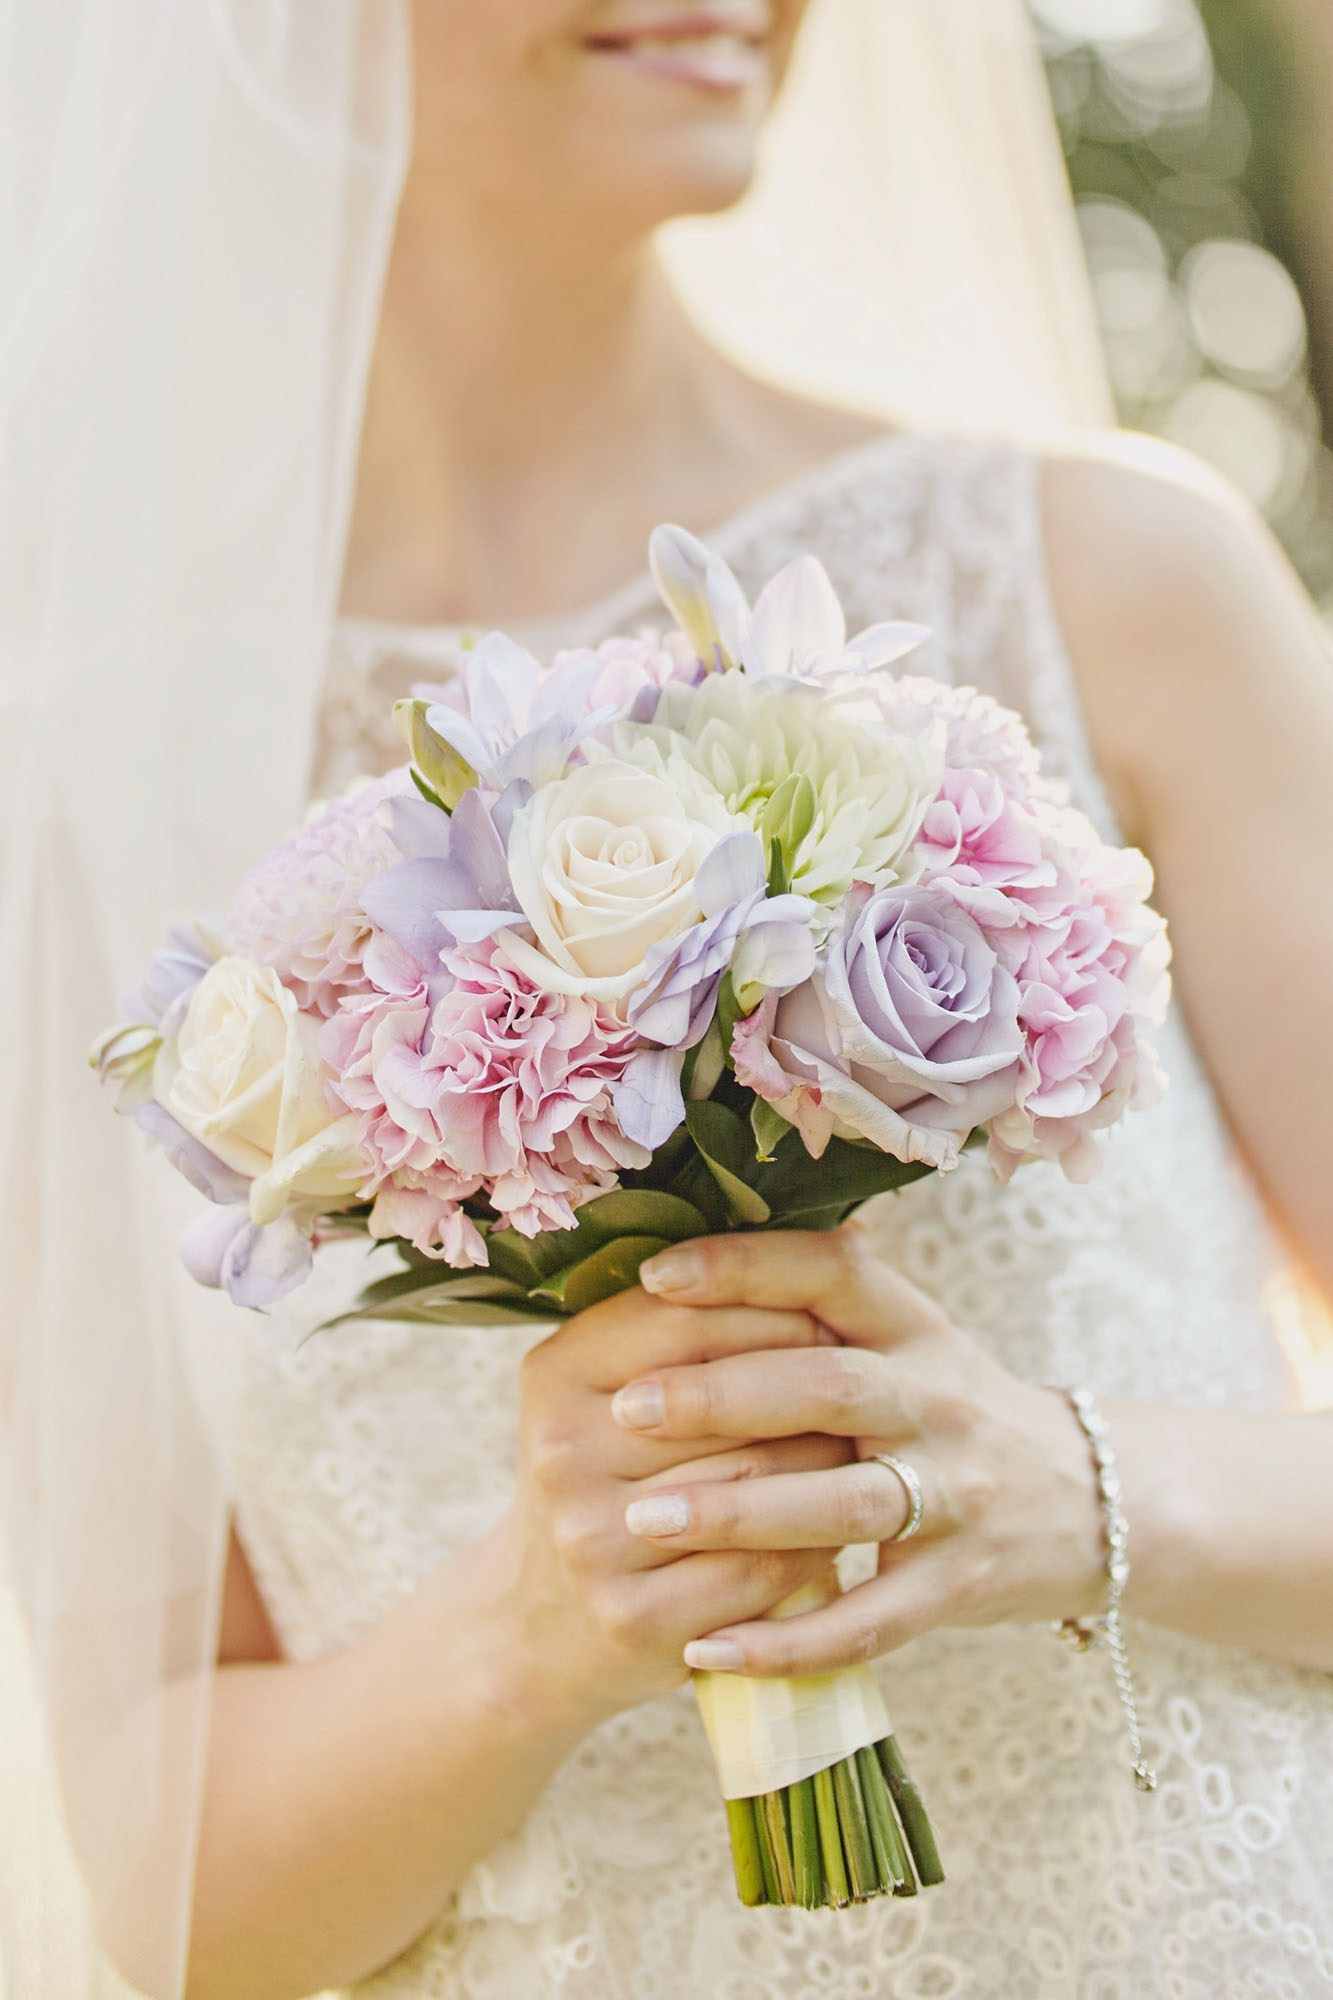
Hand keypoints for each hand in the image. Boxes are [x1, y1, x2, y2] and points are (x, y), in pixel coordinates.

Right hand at [482, 1286, 851, 1733]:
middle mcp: (562, 1451)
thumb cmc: (610, 1476)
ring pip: (756, 1480)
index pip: (688, 1316)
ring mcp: (593, 1539)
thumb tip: (852, 1236)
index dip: (775, 1311)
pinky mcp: (633, 1617)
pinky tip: (839, 1527)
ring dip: (827, 1465)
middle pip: (730, 1398)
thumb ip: (698, 1317)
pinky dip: (815, 1544)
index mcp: (558, 1371)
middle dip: (812, 1390)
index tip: (834, 1317)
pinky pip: (762, 1567)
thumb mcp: (613, 1386)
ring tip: (868, 1448)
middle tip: (869, 1387)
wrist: (540, 1623)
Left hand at [607, 1223, 1107, 1676]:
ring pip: (845, 1502)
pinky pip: (870, 1619)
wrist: (1089, 1502)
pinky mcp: (961, 1585)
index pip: (829, 1273)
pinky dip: (788, 1641)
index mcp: (913, 1327)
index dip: (744, 1268)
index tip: (656, 1277)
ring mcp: (956, 1494)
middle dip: (724, 1395)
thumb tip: (679, 1258)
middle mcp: (938, 1399)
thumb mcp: (905, 1338)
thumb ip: (818, 1303)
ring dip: (742, 1510)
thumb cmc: (952, 1410)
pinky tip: (707, 1650)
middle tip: (629, 1408)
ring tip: (645, 1518)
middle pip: (830, 1386)